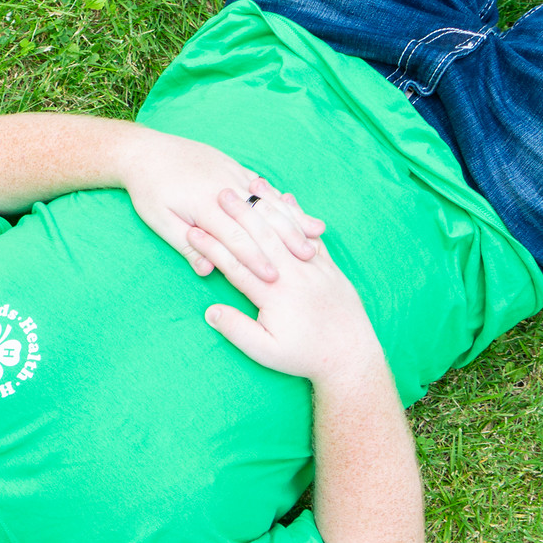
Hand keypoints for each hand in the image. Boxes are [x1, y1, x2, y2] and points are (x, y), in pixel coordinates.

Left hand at [117, 127, 324, 281]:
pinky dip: (281, 199)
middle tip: (309, 258)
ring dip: (293, 217)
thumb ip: (186, 245)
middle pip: (262, 217)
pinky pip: (263, 185)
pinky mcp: (234, 165)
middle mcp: (224, 186)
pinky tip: (296, 208)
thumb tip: (208, 271)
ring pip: (269, 198)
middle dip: (287, 238)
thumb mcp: (159, 221)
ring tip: (317, 233)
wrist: (146, 151)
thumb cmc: (149, 191)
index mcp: (204, 205)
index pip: (236, 238)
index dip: (256, 259)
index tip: (274, 278)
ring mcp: (232, 172)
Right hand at [188, 191, 382, 383]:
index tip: (192, 232)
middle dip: (238, 214)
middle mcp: (294, 275)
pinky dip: (297, 215)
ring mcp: (314, 267)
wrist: (350, 355)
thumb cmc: (304, 357)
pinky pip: (309, 233)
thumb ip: (237, 330)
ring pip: (286, 229)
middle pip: (261, 238)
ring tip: (250, 185)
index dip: (212, 248)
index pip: (236, 265)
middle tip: (218, 194)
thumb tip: (211, 312)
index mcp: (274, 295)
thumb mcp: (265, 352)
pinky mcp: (328, 265)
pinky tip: (287, 199)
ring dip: (266, 206)